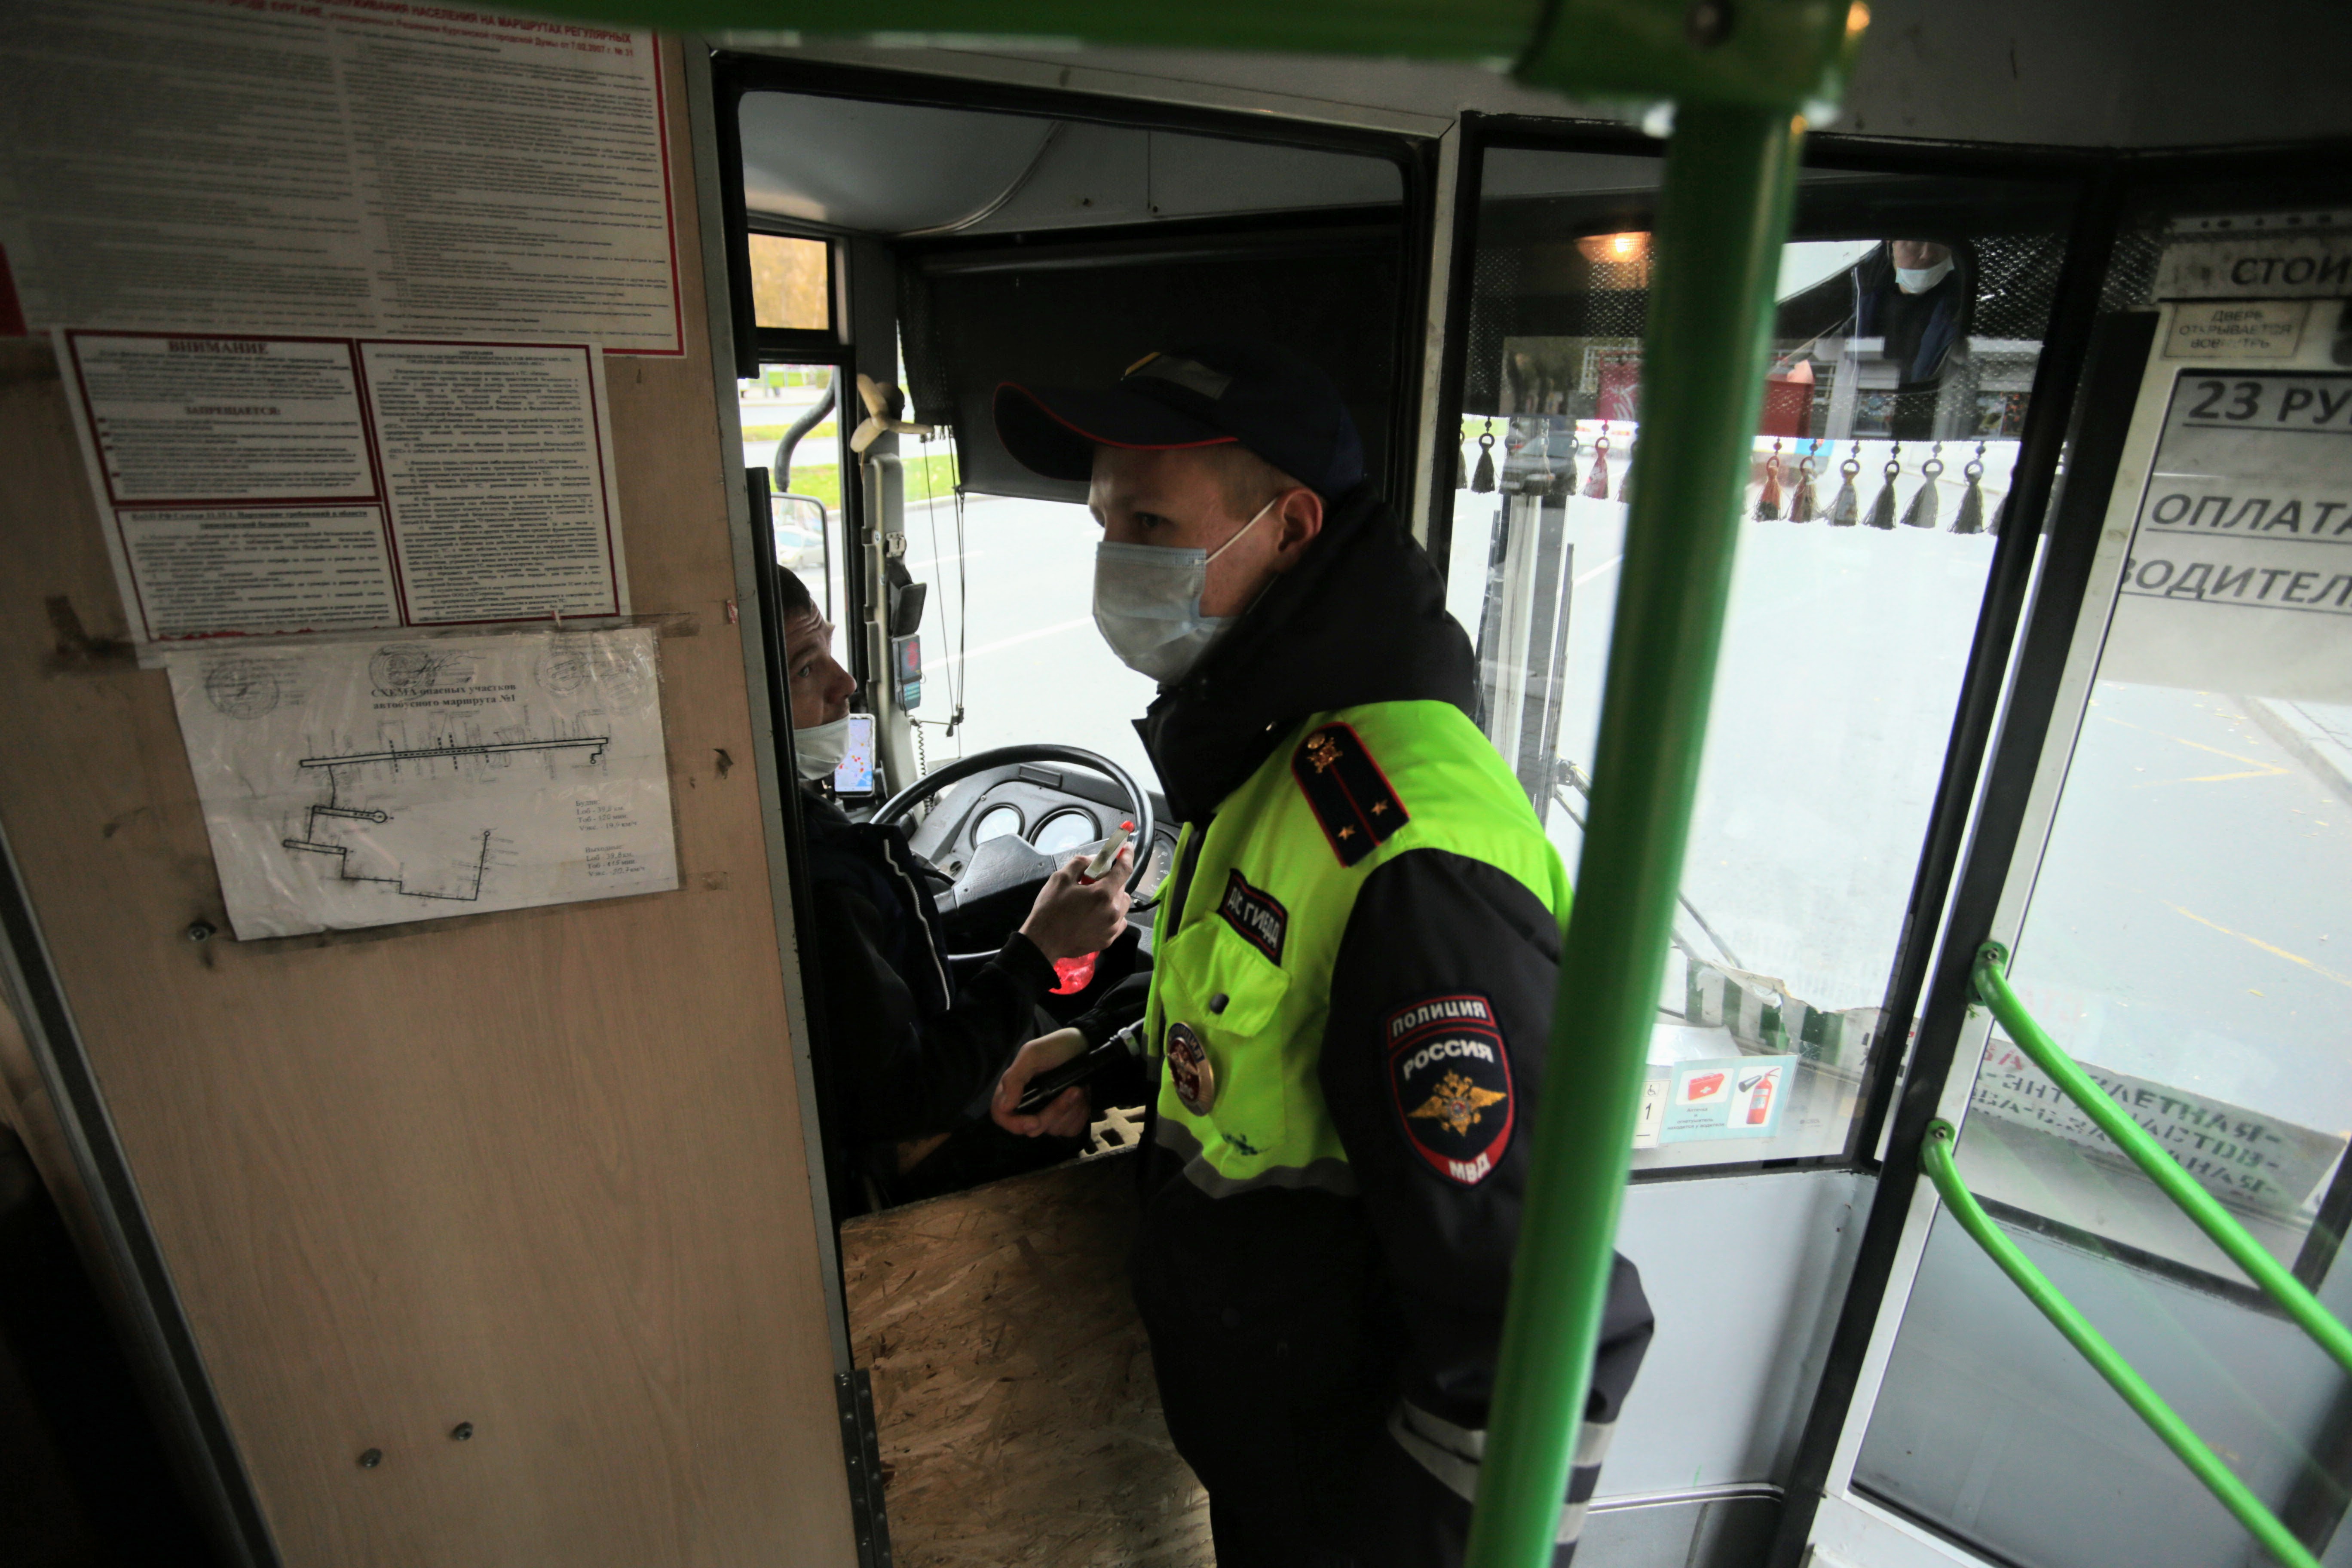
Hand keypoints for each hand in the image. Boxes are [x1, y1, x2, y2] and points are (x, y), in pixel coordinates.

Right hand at [992, 1027, 1093, 1138]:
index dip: (1014, 1124)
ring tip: (1078, 1087)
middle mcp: (1029, 1106)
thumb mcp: (1032, 1054)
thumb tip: (1004, 1106)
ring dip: (1070, 1108)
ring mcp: (1049, 1114)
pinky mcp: (1067, 1119)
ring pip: (1055, 1129)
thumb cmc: (1056, 1047)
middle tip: (1073, 1090)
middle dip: (1054, 1112)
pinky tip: (1083, 1096)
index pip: (1003, 1116)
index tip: (1033, 1122)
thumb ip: (1015, 1078)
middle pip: (1033, 1128)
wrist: (1087, 1046)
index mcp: (1014, 1090)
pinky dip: (1080, 1113)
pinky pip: (1072, 1128)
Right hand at [1017, 846, 1131, 960]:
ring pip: (1122, 904)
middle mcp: (1113, 911)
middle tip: (1093, 881)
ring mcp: (1112, 928)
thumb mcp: (1060, 878)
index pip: (1124, 869)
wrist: (1043, 942)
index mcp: (1103, 894)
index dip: (1127, 855)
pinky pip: (1119, 921)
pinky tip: (1096, 914)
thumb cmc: (1050, 909)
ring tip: (1094, 900)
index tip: (1127, 847)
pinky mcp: (1109, 939)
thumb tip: (1096, 860)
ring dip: (1113, 897)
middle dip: (1110, 880)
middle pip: (1122, 887)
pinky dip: (1112, 914)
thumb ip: (1081, 863)